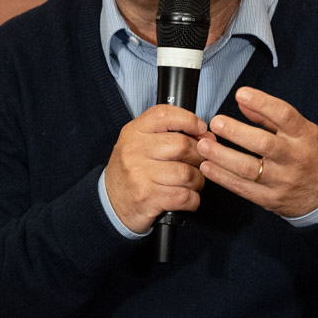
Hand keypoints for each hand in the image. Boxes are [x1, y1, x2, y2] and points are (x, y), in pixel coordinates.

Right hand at [104, 104, 208, 233]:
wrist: (110, 202)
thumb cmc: (131, 171)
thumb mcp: (140, 144)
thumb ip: (169, 135)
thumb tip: (207, 137)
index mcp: (133, 132)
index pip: (165, 115)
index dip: (189, 120)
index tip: (201, 131)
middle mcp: (134, 150)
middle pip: (182, 145)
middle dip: (200, 157)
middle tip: (200, 164)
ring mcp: (139, 174)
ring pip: (187, 173)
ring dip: (198, 181)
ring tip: (192, 184)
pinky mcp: (147, 197)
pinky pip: (184, 196)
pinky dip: (193, 200)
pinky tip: (186, 199)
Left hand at [198, 86, 317, 218]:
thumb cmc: (314, 157)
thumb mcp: (303, 131)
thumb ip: (271, 117)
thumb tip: (243, 102)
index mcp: (305, 137)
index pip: (285, 116)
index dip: (262, 103)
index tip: (241, 93)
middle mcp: (295, 159)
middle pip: (264, 144)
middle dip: (236, 132)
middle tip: (216, 122)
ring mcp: (283, 181)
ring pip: (249, 169)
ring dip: (222, 157)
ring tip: (204, 145)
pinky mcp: (271, 199)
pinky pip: (243, 189)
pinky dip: (223, 178)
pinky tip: (208, 167)